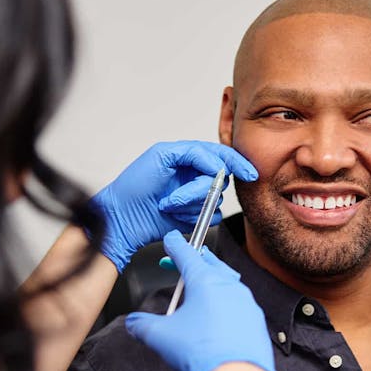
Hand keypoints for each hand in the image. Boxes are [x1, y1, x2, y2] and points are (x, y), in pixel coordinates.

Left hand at [92, 141, 256, 270]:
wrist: (123, 216)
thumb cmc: (134, 184)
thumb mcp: (161, 155)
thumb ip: (194, 152)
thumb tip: (218, 165)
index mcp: (190, 157)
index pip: (222, 155)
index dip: (238, 163)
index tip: (248, 173)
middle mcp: (195, 176)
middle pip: (220, 179)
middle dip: (197, 190)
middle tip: (173, 197)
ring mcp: (196, 198)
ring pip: (216, 200)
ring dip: (190, 205)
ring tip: (167, 206)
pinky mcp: (195, 217)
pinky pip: (212, 218)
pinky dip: (192, 218)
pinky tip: (173, 216)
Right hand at [124, 230, 281, 370]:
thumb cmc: (202, 354)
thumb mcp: (160, 337)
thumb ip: (142, 325)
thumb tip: (133, 322)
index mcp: (206, 281)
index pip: (188, 255)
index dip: (176, 246)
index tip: (172, 239)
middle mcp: (230, 287)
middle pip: (211, 265)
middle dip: (195, 261)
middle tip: (181, 262)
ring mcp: (246, 304)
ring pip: (227, 283)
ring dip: (212, 281)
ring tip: (200, 288)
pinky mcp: (255, 322)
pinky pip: (239, 305)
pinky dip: (225, 303)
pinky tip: (217, 316)